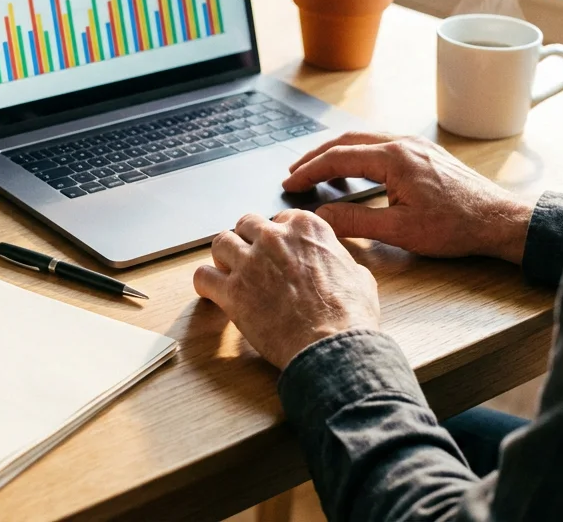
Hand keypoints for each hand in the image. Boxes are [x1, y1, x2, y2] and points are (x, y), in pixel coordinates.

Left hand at [193, 210, 381, 368]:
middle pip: (246, 224)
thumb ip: (340, 262)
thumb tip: (342, 267)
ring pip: (220, 242)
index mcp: (306, 227)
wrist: (334, 345)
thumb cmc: (350, 315)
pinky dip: (205, 283)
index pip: (280, 218)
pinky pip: (203, 276)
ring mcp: (250, 262)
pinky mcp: (232, 291)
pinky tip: (212, 292)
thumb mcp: (359, 276)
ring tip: (228, 272)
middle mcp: (274, 237)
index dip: (278, 235)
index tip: (277, 250)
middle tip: (250, 259)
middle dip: (247, 240)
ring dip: (223, 257)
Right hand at [282, 132, 533, 263]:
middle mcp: (404, 143)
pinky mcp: (425, 153)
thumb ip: (355, 222)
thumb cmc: (456, 227)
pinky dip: (358, 153)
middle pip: (347, 141)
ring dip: (337, 152)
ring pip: (365, 139)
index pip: (338, 157)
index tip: (289, 183)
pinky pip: (382, 144)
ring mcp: (416, 145)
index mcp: (394, 158)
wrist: (499, 221)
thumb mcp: (400, 231)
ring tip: (317, 170)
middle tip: (295, 173)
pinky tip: (354, 169)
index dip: (309, 171)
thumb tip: (320, 217)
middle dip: (317, 156)